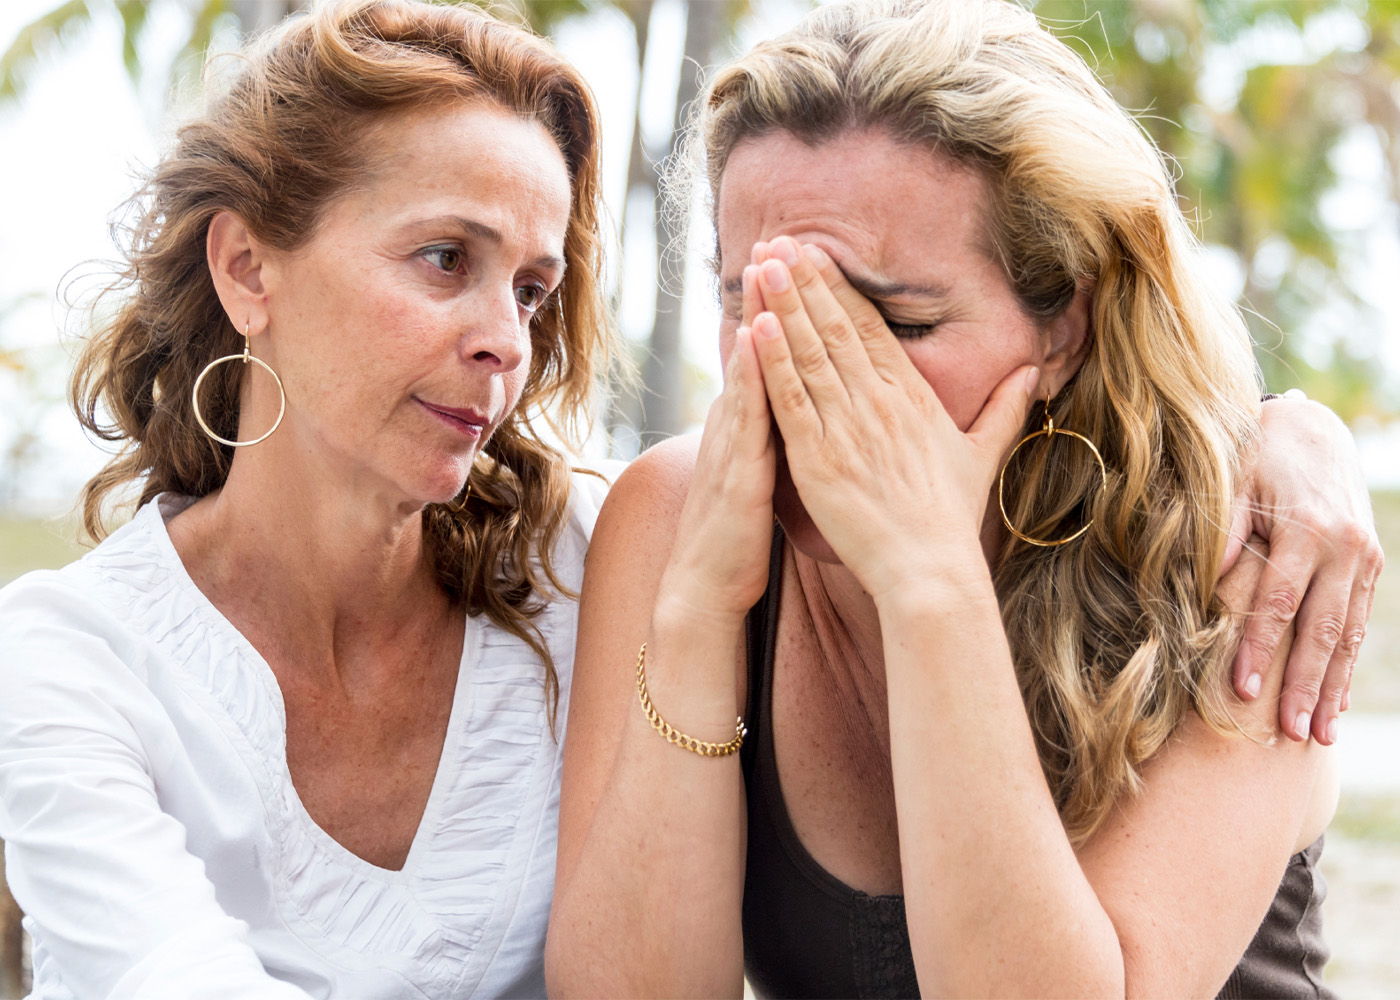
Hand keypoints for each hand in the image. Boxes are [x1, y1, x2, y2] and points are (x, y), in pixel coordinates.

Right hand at [655, 272, 776, 625]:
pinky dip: (753, 375)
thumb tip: (795, 410)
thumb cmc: (739, 536)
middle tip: (784, 239)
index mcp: (747, 424)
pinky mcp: (734, 469)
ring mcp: (731, 443)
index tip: (802, 263)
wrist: (705, 587)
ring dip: (759, 318)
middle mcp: (735, 423)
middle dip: (770, 294)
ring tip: (770, 267)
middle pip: (757, 347)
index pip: (769, 354)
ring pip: (750, 368)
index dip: (783, 309)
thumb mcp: (762, 476)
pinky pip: (746, 414)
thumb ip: (775, 438)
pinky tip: (761, 341)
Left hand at [746, 237, 1037, 601]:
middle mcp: (879, 402)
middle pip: (836, 327)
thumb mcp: (983, 455)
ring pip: (809, 353)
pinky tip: (754, 325)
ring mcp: (847, 428)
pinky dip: (771, 361)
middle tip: (777, 238)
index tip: (816, 253)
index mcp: (912, 396)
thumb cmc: (951, 518)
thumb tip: (1034, 372)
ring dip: (782, 305)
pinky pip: (791, 399)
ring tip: (761, 263)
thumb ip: (1004, 409)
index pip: (870, 326)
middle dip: (804, 280)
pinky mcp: (818, 458)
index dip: (840, 286)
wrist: (930, 568)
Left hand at [1223, 398, 1383, 742]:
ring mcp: (1364, 559)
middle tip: (1290, 734)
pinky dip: (1347, 665)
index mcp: (1307, 530)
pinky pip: (1360, 623)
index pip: (1279, 603)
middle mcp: (1344, 548)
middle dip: (1304, 685)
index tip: (1243, 692)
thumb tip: (1207, 580)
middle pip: (1321, 630)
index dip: (1261, 650)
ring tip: (1317, 735)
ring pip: (1347, 635)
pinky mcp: (1371, 566)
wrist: (1315, 429)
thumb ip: (1222, 532)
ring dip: (1331, 687)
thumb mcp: (1233, 482)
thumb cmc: (1258, 457)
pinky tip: (1336, 701)